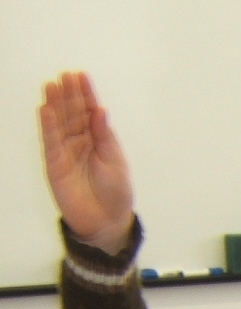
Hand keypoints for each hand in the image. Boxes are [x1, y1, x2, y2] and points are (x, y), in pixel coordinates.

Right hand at [39, 72, 134, 253]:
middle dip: (69, 94)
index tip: (81, 76)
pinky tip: (46, 109)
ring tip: (52, 86)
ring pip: (59, 123)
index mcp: (99, 139)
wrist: (107, 221)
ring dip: (55, 104)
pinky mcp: (55, 164)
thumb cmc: (116, 192)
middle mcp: (81, 141)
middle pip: (73, 113)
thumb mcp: (115, 162)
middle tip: (65, 76)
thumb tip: (101, 110)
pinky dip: (48, 126)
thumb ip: (106, 136)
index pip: (90, 112)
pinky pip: (50, 141)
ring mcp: (66, 151)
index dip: (86, 94)